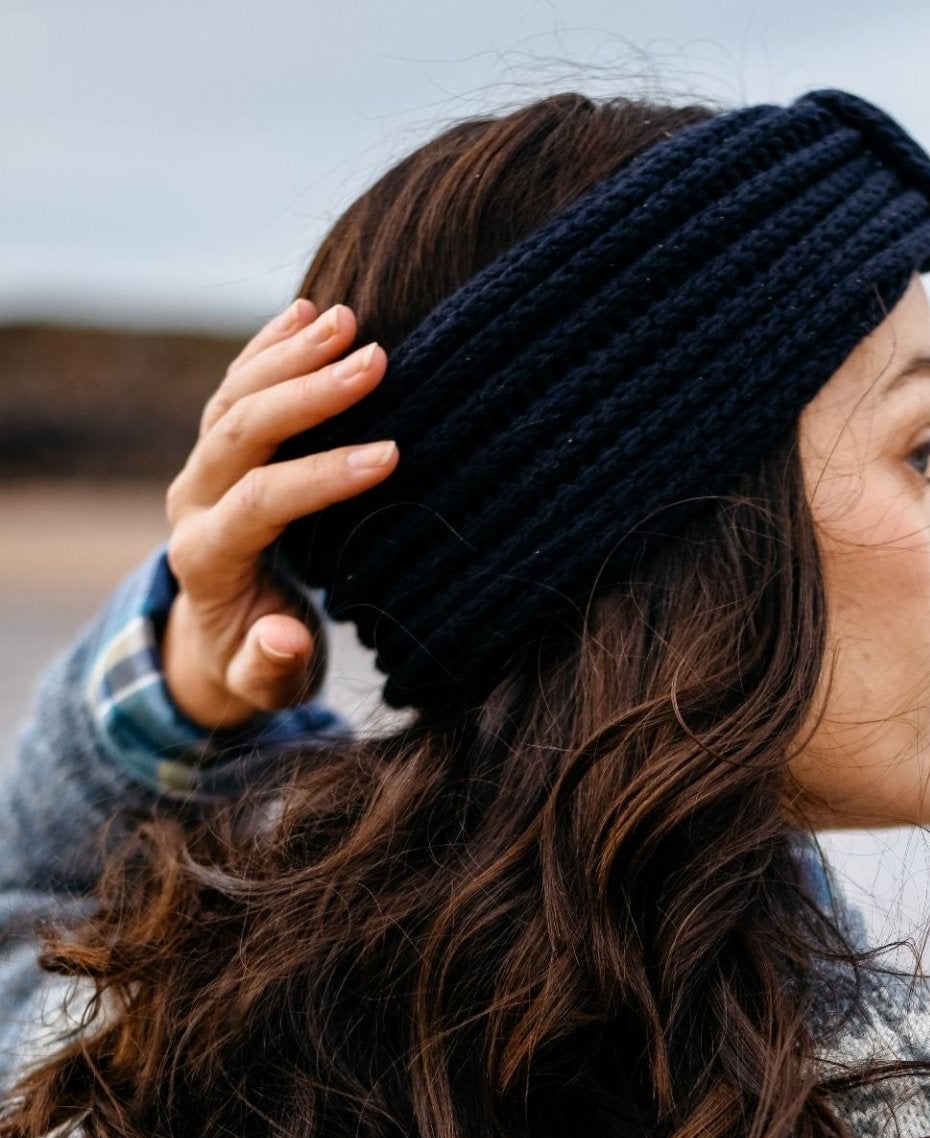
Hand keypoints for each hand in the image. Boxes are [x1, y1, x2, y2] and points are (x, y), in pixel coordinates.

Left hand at [159, 298, 399, 729]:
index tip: (391, 457)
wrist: (216, 643)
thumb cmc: (254, 666)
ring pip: (235, 396)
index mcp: (205, 558)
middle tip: (378, 362)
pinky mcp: (216, 451)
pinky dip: (270, 347)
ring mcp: (200, 470)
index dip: (322, 476)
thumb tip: (283, 639)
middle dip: (310, 394)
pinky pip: (235, 385)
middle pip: (241, 430)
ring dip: (293, 355)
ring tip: (352, 324)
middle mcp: (192, 502)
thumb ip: (271, 667)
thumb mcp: (265, 686)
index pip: (260, 500)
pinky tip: (308, 313)